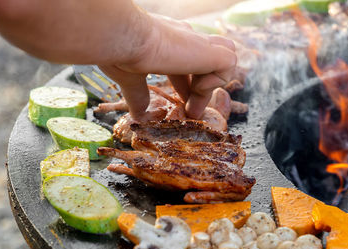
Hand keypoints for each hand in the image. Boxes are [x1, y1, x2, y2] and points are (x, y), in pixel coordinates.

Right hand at [100, 13, 236, 120]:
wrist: (122, 35)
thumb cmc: (119, 49)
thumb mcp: (129, 77)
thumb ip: (138, 94)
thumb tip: (138, 113)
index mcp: (166, 42)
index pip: (185, 63)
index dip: (186, 87)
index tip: (181, 107)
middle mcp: (184, 38)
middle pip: (208, 60)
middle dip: (203, 87)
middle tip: (191, 112)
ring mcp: (198, 43)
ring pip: (224, 58)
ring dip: (211, 84)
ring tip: (193, 103)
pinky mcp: (210, 51)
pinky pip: (229, 64)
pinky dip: (215, 82)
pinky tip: (195, 88)